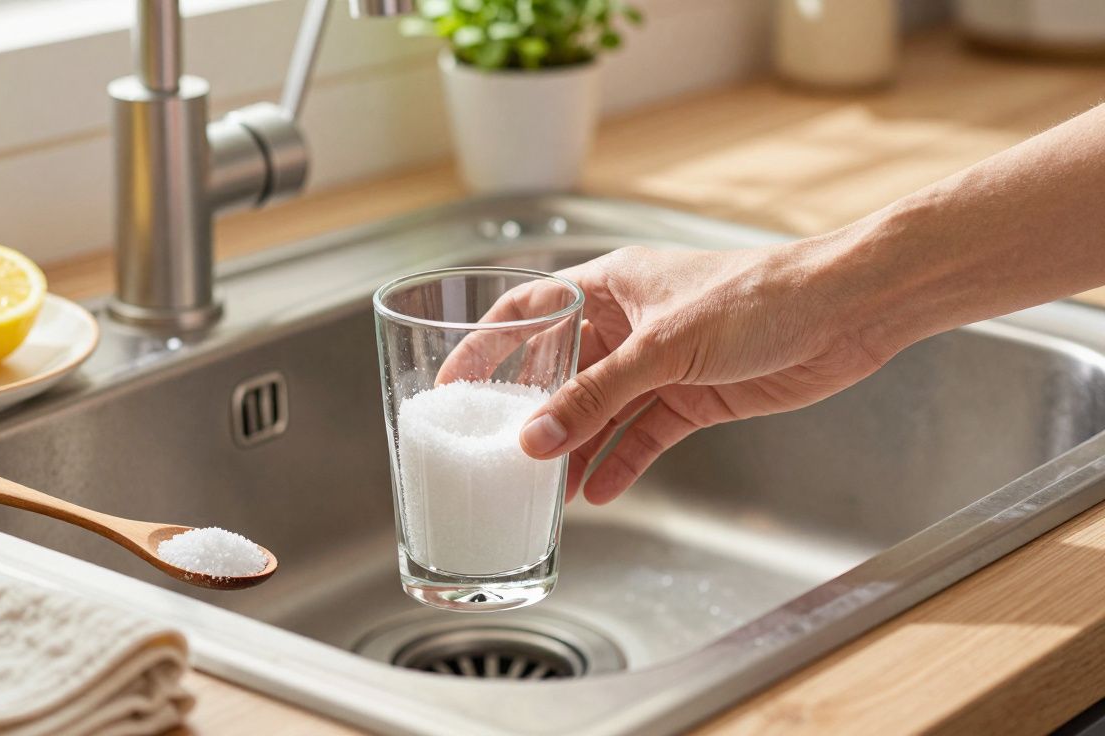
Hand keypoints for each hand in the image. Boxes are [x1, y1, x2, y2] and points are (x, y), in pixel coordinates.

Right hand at [493, 244, 889, 504]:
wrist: (844, 313)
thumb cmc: (760, 296)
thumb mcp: (664, 347)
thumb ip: (597, 396)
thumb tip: (537, 438)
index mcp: (609, 285)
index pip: (529, 312)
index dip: (487, 346)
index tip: (453, 384)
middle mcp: (628, 323)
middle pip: (562, 372)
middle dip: (534, 415)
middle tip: (500, 454)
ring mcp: (660, 363)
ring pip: (601, 412)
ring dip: (577, 449)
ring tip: (545, 490)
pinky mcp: (692, 397)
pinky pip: (642, 434)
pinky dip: (621, 462)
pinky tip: (599, 491)